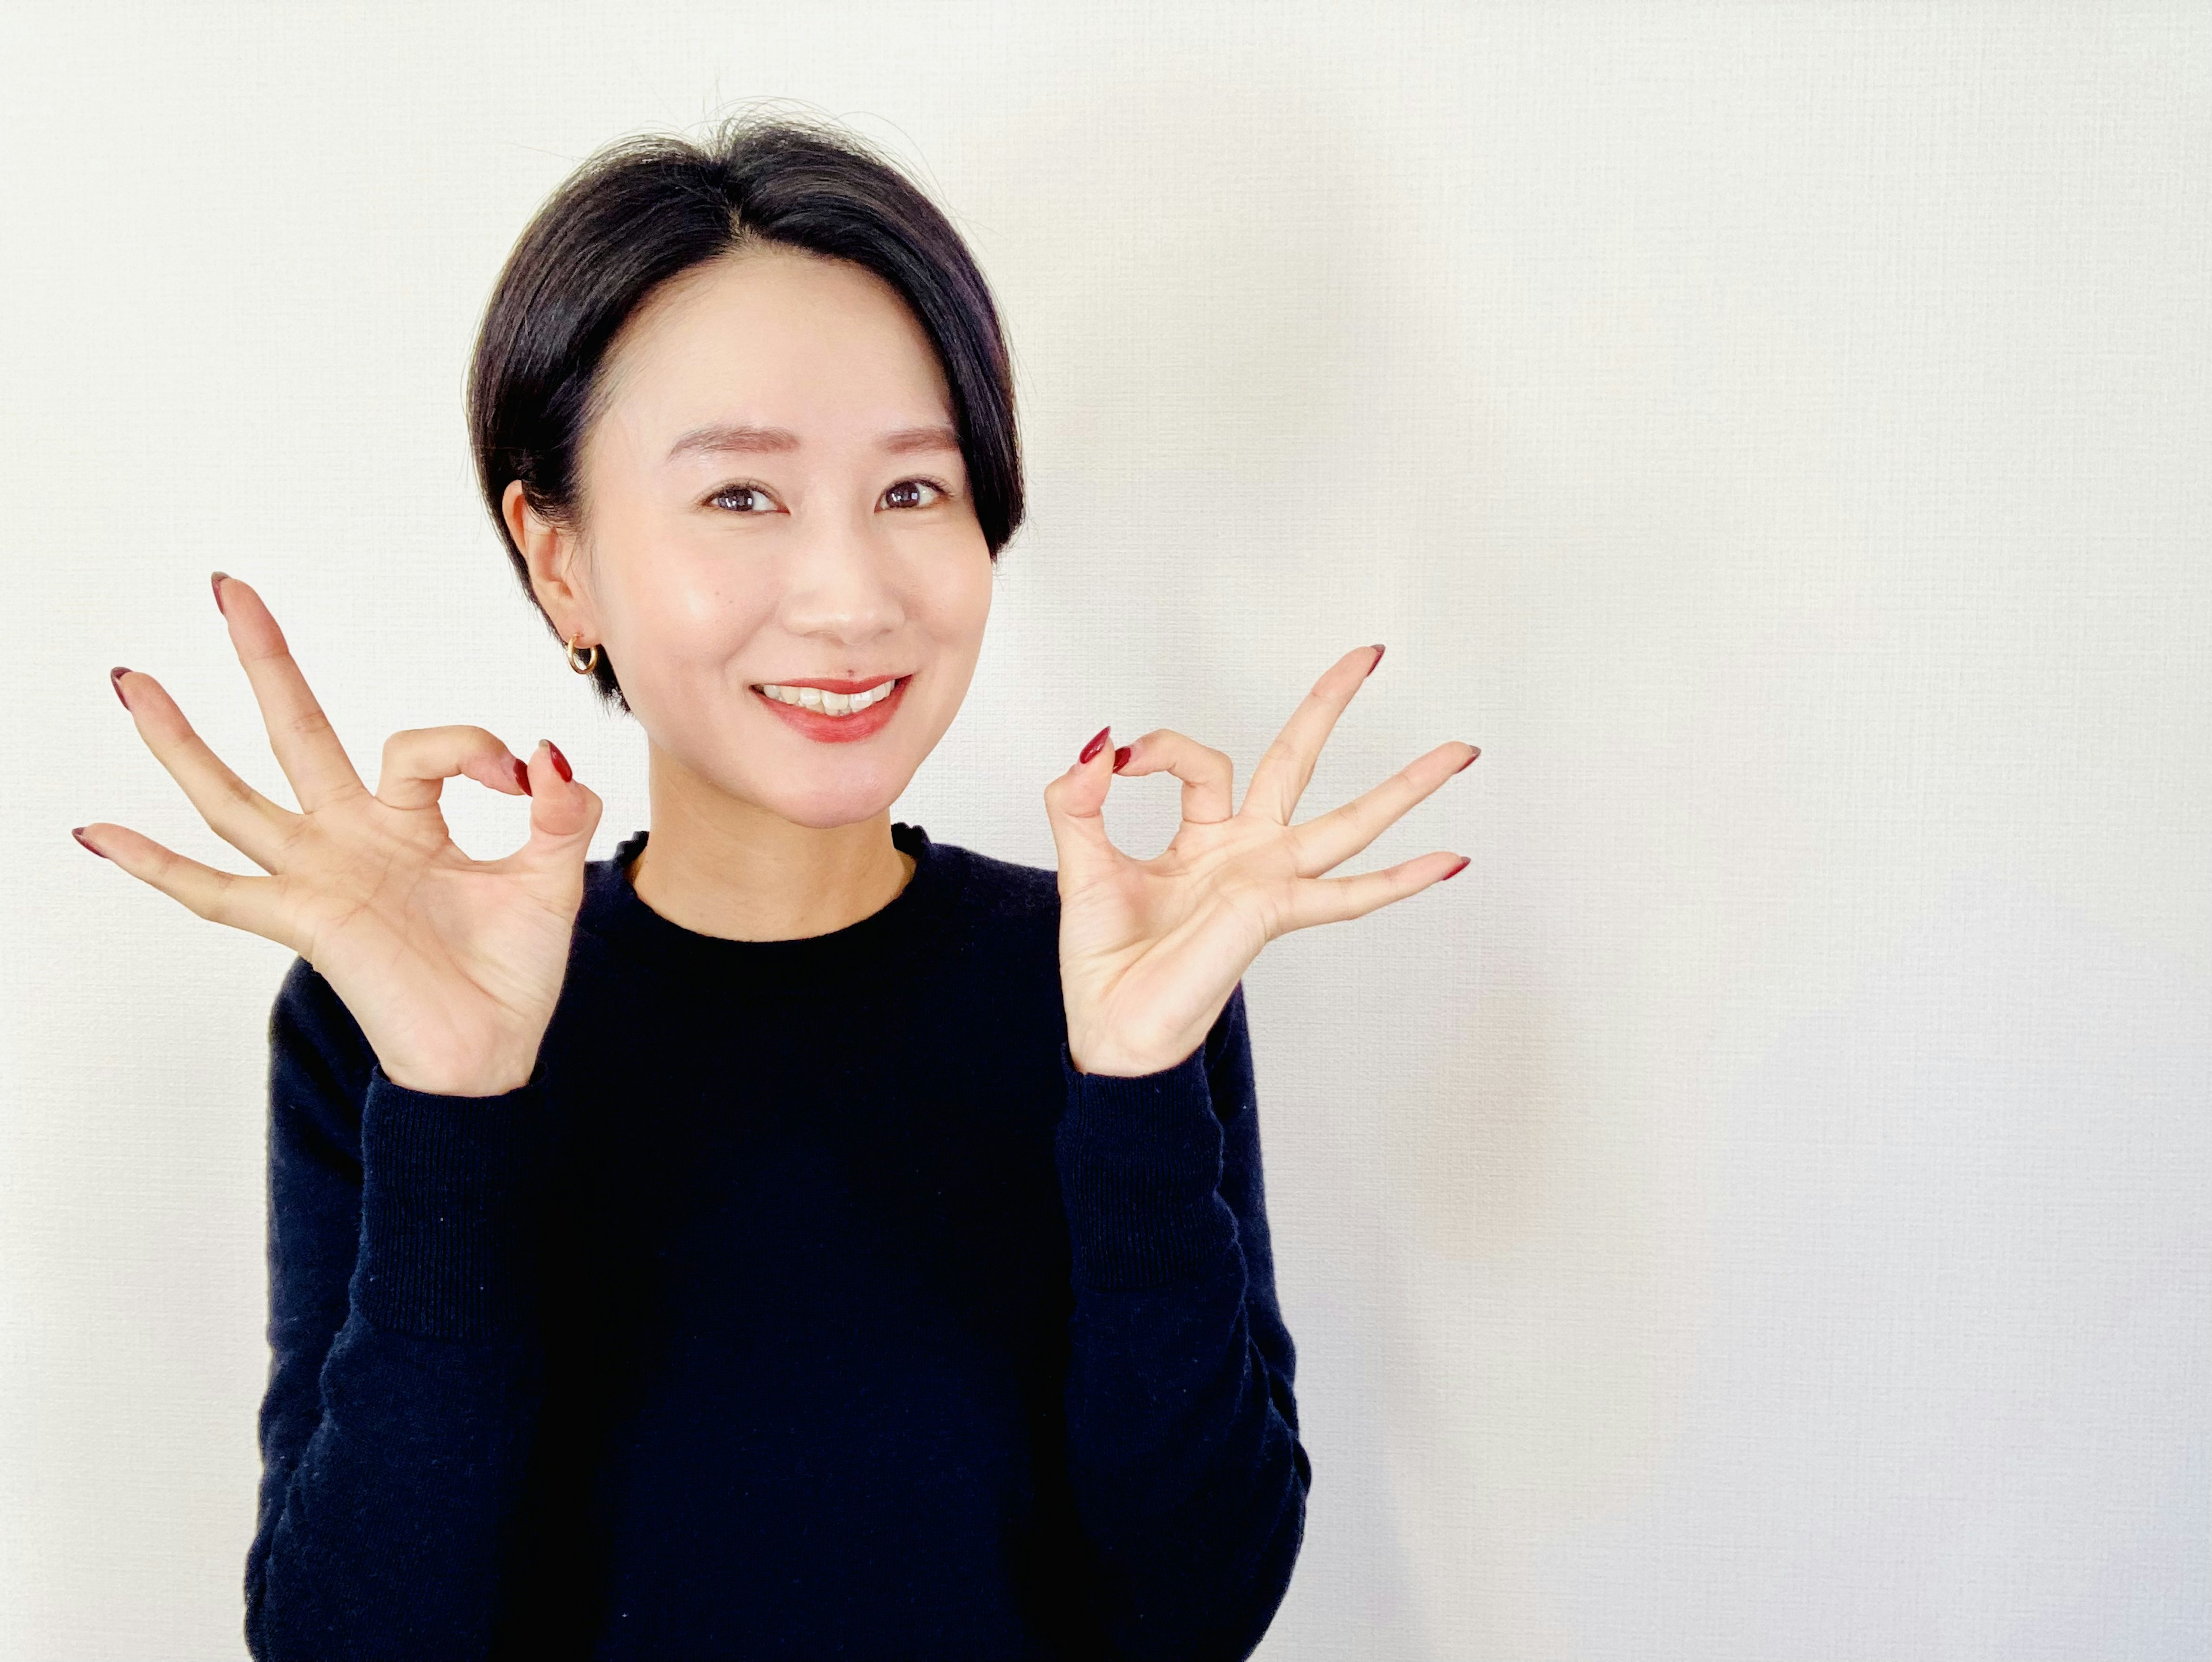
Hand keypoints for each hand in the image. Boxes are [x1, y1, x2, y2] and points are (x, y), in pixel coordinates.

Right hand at [76, 573, 603, 1096]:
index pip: (424, 746)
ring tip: (132, 681)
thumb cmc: (513, 972)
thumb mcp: (553, 879)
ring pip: (234, 796)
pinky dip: (156, 863)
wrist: (493, 1053)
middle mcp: (352, 836)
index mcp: (410, 820)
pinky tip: (97, 832)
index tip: (525, 778)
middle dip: (266, 659)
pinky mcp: (303, 920)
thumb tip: (549, 755)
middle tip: (230, 588)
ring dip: (181, 740)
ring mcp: (318, 875)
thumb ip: (561, 813)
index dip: (477, 745)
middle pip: (296, 730)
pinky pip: (215, 891)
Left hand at [1043, 643, 1476, 1076]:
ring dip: (1406, 785)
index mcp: (1205, 836)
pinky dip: (1402, 879)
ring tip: (1459, 751)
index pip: (1201, 762)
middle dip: (1331, 704)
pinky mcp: (1275, 912)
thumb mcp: (1080, 863)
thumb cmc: (1105, 959)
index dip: (1159, 749)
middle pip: (1299, 760)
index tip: (1118, 761)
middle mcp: (1248, 852)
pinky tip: (1450, 861)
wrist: (1112, 1027)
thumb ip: (1076, 800)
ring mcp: (1269, 881)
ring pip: (1350, 821)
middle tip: (1370, 655)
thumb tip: (1099, 743)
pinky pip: (1350, 894)